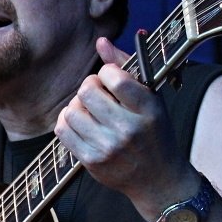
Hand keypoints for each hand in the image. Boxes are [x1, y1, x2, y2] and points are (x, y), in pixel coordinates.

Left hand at [55, 37, 195, 209]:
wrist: (158, 180)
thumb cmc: (154, 132)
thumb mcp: (151, 98)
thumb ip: (126, 67)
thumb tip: (100, 41)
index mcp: (149, 108)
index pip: (113, 77)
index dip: (105, 73)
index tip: (110, 79)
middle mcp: (129, 128)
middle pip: (87, 91)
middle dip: (89, 87)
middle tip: (98, 95)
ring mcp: (108, 146)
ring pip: (72, 110)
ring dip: (76, 106)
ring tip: (89, 111)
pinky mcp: (91, 160)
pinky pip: (63, 130)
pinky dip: (67, 121)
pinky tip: (80, 123)